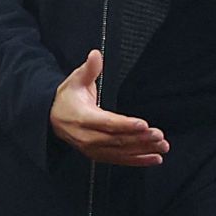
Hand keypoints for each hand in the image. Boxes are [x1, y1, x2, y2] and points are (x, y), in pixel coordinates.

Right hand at [50, 50, 167, 166]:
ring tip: (162, 146)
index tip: (143, 124)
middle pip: (117, 140)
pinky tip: (155, 158)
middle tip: (158, 135)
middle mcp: (88, 137)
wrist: (53, 119)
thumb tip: (95, 54)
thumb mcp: (75, 80)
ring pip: (121, 152)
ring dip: (143, 150)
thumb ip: (88, 69)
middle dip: (140, 138)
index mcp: (82, 118)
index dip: (125, 125)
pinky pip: (120, 160)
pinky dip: (139, 160)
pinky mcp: (99, 155)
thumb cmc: (68, 98)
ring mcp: (93, 149)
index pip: (106, 123)